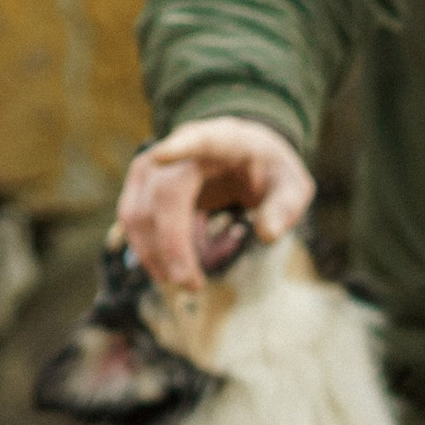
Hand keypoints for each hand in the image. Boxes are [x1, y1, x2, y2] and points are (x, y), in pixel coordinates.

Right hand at [114, 117, 314, 291]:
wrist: (244, 155)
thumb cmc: (268, 171)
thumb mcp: (291, 186)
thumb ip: (285, 206)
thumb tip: (267, 235)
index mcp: (222, 140)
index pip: (199, 138)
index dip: (179, 146)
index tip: (163, 155)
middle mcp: (180, 145)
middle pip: (163, 192)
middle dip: (172, 243)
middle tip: (191, 285)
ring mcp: (154, 164)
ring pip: (138, 209)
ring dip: (154, 252)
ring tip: (184, 284)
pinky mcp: (142, 185)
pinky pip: (133, 218)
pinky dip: (146, 248)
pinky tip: (166, 272)